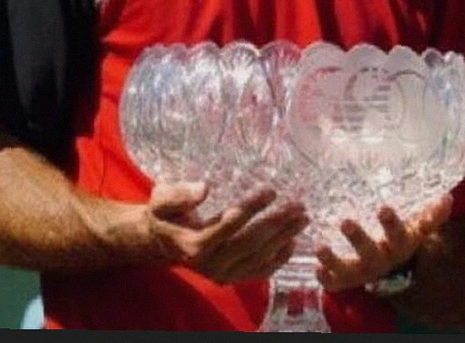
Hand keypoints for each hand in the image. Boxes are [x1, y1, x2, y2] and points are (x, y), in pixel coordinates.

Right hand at [147, 182, 308, 283]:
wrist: (161, 241)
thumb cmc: (164, 213)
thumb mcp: (162, 198)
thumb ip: (180, 194)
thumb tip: (205, 188)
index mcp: (193, 245)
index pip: (228, 225)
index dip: (251, 208)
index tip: (271, 191)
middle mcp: (209, 264)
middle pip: (249, 243)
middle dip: (276, 224)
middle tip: (298, 205)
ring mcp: (221, 274)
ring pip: (258, 257)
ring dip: (283, 238)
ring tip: (303, 217)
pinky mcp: (231, 278)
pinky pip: (259, 272)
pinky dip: (278, 259)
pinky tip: (293, 242)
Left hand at [313, 193, 452, 292]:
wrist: (395, 270)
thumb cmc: (403, 239)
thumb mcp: (419, 228)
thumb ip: (432, 215)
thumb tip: (448, 198)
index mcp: (399, 246)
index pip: (399, 235)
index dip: (391, 224)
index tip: (384, 208)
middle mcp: (381, 261)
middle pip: (371, 253)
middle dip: (358, 238)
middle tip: (346, 221)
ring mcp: (362, 272)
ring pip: (349, 270)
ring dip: (334, 260)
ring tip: (319, 247)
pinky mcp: (347, 281)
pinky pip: (336, 284)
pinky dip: (326, 279)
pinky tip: (315, 268)